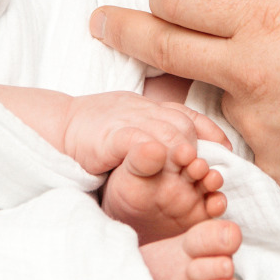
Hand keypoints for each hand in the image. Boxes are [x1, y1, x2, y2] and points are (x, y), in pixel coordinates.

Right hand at [60, 91, 230, 175]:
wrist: (54, 129)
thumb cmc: (93, 133)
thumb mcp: (131, 126)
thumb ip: (158, 131)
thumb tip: (189, 151)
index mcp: (148, 107)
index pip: (189, 115)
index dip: (210, 133)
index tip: (226, 152)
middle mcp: (141, 109)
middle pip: (182, 125)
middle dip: (199, 148)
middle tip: (208, 172)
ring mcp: (125, 119)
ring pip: (165, 132)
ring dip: (182, 151)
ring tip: (192, 169)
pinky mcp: (108, 135)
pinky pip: (135, 140)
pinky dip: (151, 150)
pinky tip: (160, 161)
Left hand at [90, 0, 279, 217]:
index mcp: (268, 18)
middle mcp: (249, 71)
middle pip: (159, 43)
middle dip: (122, 28)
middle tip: (105, 22)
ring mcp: (255, 126)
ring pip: (207, 98)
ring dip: (212, 89)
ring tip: (247, 86)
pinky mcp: (272, 171)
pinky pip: (248, 146)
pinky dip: (261, 135)